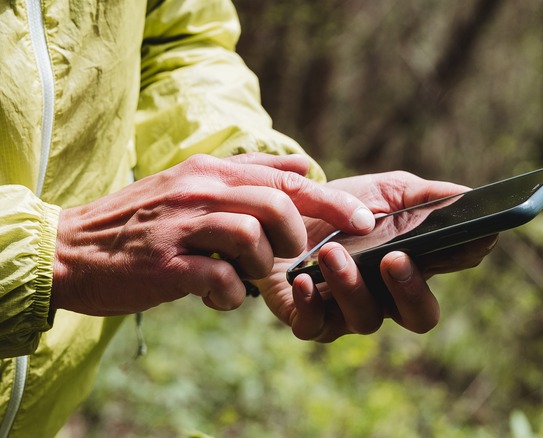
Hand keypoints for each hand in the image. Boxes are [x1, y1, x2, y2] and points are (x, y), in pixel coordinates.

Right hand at [51, 153, 375, 314]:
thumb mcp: (193, 183)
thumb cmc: (144, 221)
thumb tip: (306, 166)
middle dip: (299, 235)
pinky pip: (218, 278)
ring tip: (247, 273)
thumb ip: (249, 174)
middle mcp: (199, 190)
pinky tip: (217, 295)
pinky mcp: (164, 264)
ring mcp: (181, 226)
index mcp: (212, 170)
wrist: (72, 249)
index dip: (334, 200)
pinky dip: (229, 294)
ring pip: (252, 236)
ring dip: (263, 264)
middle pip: (279, 203)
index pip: (288, 179)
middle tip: (292, 255)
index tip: (365, 221)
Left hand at [256, 171, 497, 341]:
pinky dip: (310, 305)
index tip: (469, 234)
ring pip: (366, 320)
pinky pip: (315, 327)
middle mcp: (388, 295)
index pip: (454, 266)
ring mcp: (349, 311)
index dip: (464, 254)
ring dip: (351, 286)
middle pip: (420, 315)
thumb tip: (469, 195)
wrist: (280, 211)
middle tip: (394, 259)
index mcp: (415, 262)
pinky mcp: (308, 318)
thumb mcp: (385, 191)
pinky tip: (303, 279)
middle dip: (411, 290)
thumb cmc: (340, 206)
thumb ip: (426, 196)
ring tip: (331, 252)